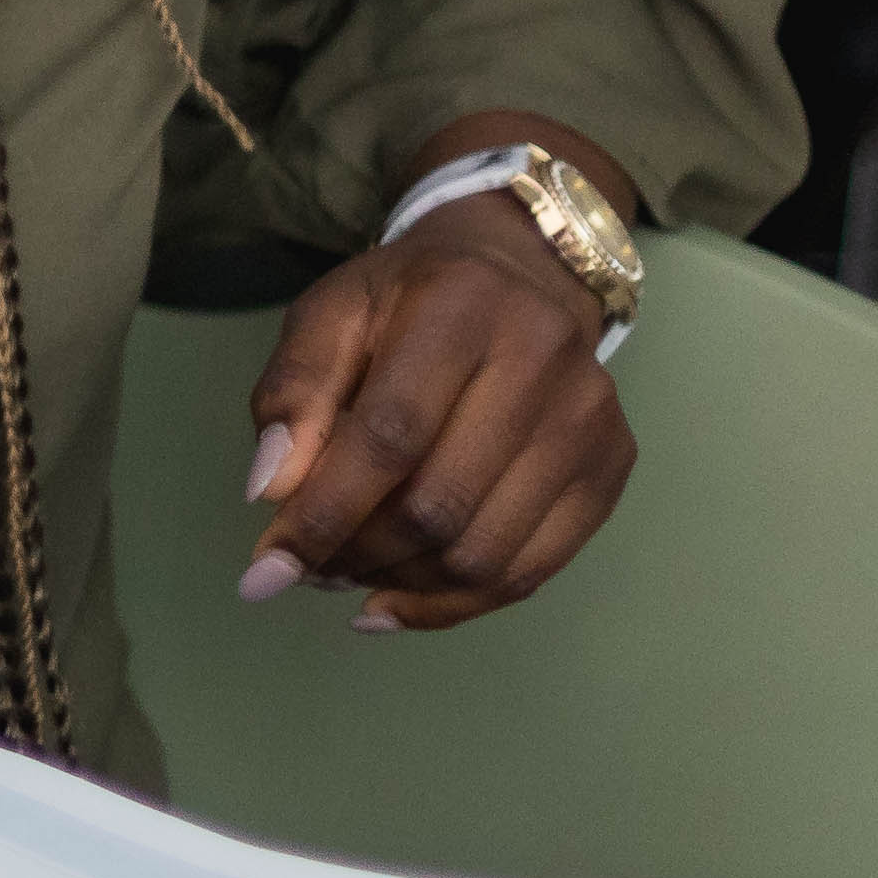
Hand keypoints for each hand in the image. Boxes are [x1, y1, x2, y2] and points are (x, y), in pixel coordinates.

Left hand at [241, 182, 635, 630]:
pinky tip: (397, 600)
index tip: (266, 570)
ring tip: (349, 574)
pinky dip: (453, 604)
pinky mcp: (611, 466)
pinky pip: (530, 572)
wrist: (520, 273)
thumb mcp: (330, 316)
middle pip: (438, 506)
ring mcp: (588, 419)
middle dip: (357, 555)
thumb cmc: (407, 300)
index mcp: (461, 307)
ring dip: (400, 585)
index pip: (389, 437)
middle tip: (309, 567)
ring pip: (483, 554)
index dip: (324, 514)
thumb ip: (292, 395)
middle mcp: (543, 360)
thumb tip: (269, 494)